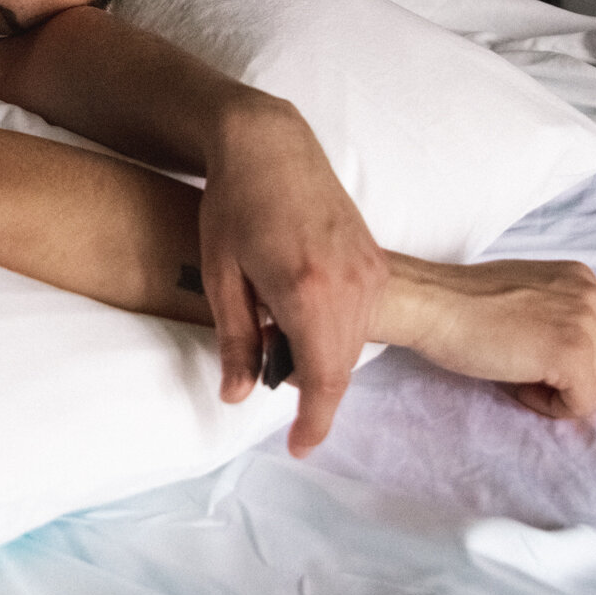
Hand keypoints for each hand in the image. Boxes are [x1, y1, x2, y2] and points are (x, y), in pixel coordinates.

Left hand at [193, 94, 387, 454]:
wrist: (270, 145)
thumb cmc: (234, 204)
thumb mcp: (221, 275)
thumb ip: (235, 340)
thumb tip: (238, 395)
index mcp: (307, 292)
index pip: (322, 379)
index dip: (314, 422)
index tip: (301, 449)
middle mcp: (350, 285)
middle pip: (340, 368)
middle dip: (311, 390)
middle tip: (272, 381)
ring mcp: (369, 272)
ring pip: (353, 345)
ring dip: (320, 357)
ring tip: (274, 327)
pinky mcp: (374, 261)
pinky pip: (361, 317)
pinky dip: (333, 331)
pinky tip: (296, 309)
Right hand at [382, 255, 595, 419]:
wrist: (430, 304)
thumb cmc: (462, 305)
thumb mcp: (526, 296)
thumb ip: (557, 315)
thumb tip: (575, 359)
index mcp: (582, 280)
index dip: (569, 362)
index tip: (528, 357)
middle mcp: (592, 296)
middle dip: (569, 381)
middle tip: (521, 370)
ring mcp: (586, 324)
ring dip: (560, 394)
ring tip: (518, 377)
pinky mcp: (572, 353)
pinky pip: (584, 404)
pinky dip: (551, 407)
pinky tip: (518, 386)